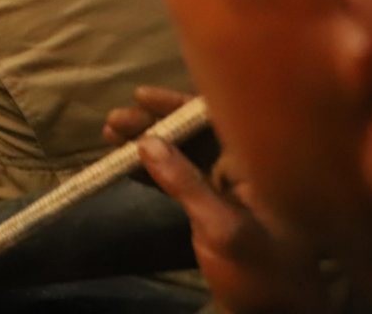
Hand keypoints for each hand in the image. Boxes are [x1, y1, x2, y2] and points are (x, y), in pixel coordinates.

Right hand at [106, 87, 329, 313]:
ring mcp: (227, 187)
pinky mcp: (212, 205)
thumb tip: (147, 141)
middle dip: (153, 122)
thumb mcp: (224, 229)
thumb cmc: (261, 274)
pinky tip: (125, 162)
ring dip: (146, 142)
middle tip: (113, 123)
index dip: (179, 104)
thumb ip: (186, 183)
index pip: (219, 117)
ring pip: (182, 151)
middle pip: (195, 131)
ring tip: (110, 136)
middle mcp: (244, 169)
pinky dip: (151, 167)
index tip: (141, 97)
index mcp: (260, 166)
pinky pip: (178, 175)